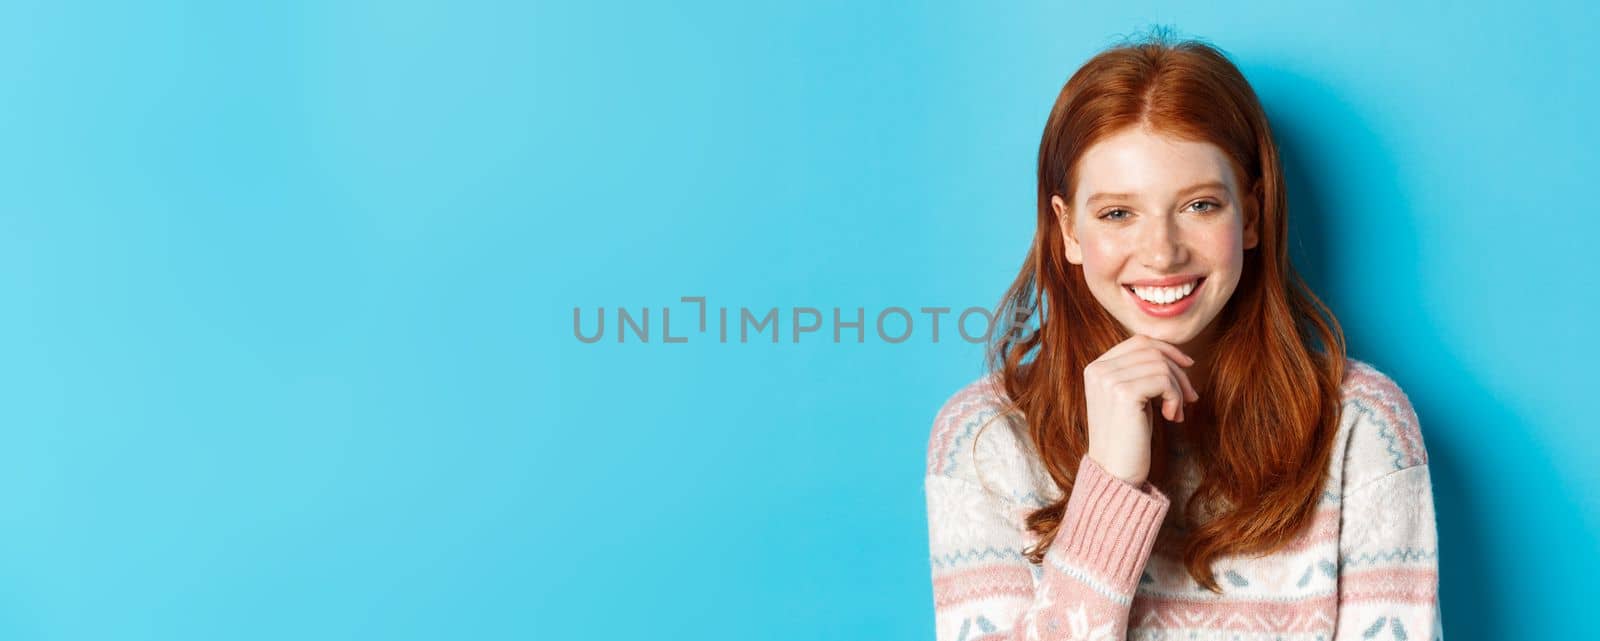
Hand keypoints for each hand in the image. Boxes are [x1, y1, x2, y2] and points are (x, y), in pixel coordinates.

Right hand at [1082, 334, 1199, 484]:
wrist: (1115, 473)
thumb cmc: (1128, 438)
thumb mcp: (1131, 398)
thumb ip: (1141, 373)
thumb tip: (1176, 354)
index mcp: (1096, 368)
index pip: (1138, 341)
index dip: (1168, 350)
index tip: (1188, 367)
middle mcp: (1098, 369)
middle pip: (1152, 350)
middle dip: (1178, 372)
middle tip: (1190, 398)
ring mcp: (1108, 380)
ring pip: (1161, 365)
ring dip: (1178, 389)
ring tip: (1176, 413)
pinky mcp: (1123, 393)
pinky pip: (1164, 380)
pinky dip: (1175, 398)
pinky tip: (1171, 417)